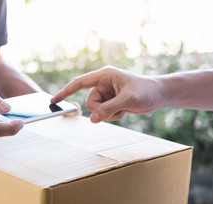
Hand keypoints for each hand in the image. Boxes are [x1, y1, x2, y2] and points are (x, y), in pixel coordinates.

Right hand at [51, 66, 165, 122]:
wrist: (159, 95)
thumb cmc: (146, 91)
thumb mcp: (127, 100)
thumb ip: (108, 109)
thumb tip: (92, 120)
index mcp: (104, 75)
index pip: (79, 83)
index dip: (65, 92)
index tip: (53, 101)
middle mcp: (102, 83)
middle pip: (90, 102)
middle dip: (102, 110)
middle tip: (119, 108)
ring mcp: (106, 93)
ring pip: (96, 110)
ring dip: (109, 113)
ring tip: (124, 108)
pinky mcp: (110, 101)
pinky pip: (103, 113)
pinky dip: (113, 115)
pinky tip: (125, 110)